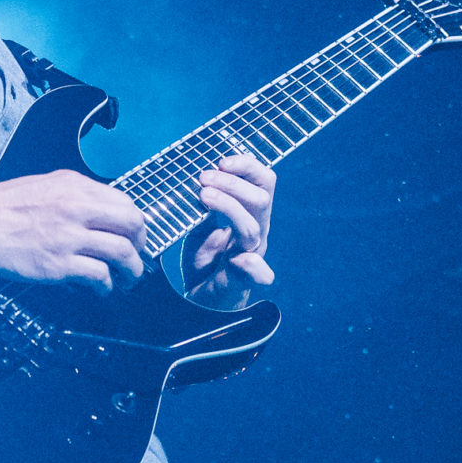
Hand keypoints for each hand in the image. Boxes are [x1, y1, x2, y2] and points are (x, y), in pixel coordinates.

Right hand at [0, 170, 148, 289]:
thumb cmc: (2, 207)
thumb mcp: (46, 186)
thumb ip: (76, 196)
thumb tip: (102, 214)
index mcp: (76, 187)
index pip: (125, 203)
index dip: (137, 225)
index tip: (135, 238)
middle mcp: (78, 208)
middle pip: (132, 226)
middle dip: (141, 247)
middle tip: (136, 259)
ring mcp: (70, 237)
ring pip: (122, 254)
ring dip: (131, 271)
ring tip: (126, 280)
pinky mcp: (59, 264)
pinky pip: (99, 276)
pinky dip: (106, 286)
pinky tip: (101, 289)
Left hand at [183, 146, 275, 310]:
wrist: (203, 301)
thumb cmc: (205, 260)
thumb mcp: (201, 225)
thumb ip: (206, 204)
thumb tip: (199, 174)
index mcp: (248, 215)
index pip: (262, 182)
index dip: (246, 166)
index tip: (221, 161)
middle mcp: (255, 232)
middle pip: (261, 198)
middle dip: (232, 184)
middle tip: (203, 179)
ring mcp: (251, 255)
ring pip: (252, 227)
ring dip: (229, 206)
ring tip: (202, 197)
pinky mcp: (243, 280)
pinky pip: (258, 273)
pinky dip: (253, 267)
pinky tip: (241, 261)